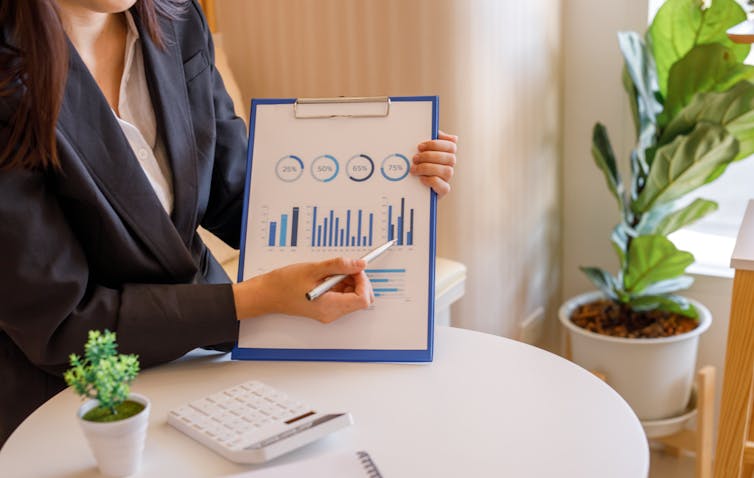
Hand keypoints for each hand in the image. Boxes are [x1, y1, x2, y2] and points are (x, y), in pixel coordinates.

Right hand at [232, 257, 373, 322]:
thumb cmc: (284, 284)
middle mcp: (331, 313)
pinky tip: (329, 277)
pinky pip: (343, 298)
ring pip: (353, 298)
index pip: (363, 299)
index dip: (363, 282)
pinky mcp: (326, 309)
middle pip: (361, 300)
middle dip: (358, 281)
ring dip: (349, 282)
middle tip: (346, 268)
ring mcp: (329, 313)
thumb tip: (359, 265)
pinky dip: (341, 285)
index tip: (355, 269)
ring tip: (332, 272)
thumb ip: (339, 266)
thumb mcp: (314, 269)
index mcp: (329, 306)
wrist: (268, 294)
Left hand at [412, 130, 457, 197]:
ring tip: (414, 169)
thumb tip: (449, 136)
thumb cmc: (417, 164)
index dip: (436, 144)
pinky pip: (444, 187)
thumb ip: (431, 139)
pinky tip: (421, 179)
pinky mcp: (442, 191)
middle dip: (430, 156)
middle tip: (415, 158)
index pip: (451, 146)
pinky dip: (432, 181)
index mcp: (446, 154)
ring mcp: (446, 179)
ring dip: (428, 168)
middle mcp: (449, 166)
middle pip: (450, 158)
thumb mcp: (421, 150)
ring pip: (447, 171)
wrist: (409, 187)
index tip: (420, 146)